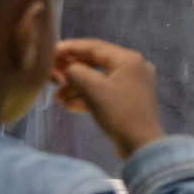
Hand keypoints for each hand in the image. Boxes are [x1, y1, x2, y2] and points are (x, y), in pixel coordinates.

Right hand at [52, 39, 164, 160]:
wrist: (141, 146)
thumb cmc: (119, 113)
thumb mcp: (93, 89)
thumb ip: (76, 73)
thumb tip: (68, 70)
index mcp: (128, 59)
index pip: (95, 47)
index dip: (71, 48)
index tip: (52, 51)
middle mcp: (133, 68)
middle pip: (96, 63)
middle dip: (72, 71)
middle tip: (52, 75)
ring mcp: (132, 85)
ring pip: (99, 80)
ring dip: (77, 87)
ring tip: (56, 96)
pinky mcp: (129, 101)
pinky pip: (104, 93)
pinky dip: (88, 97)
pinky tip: (68, 105)